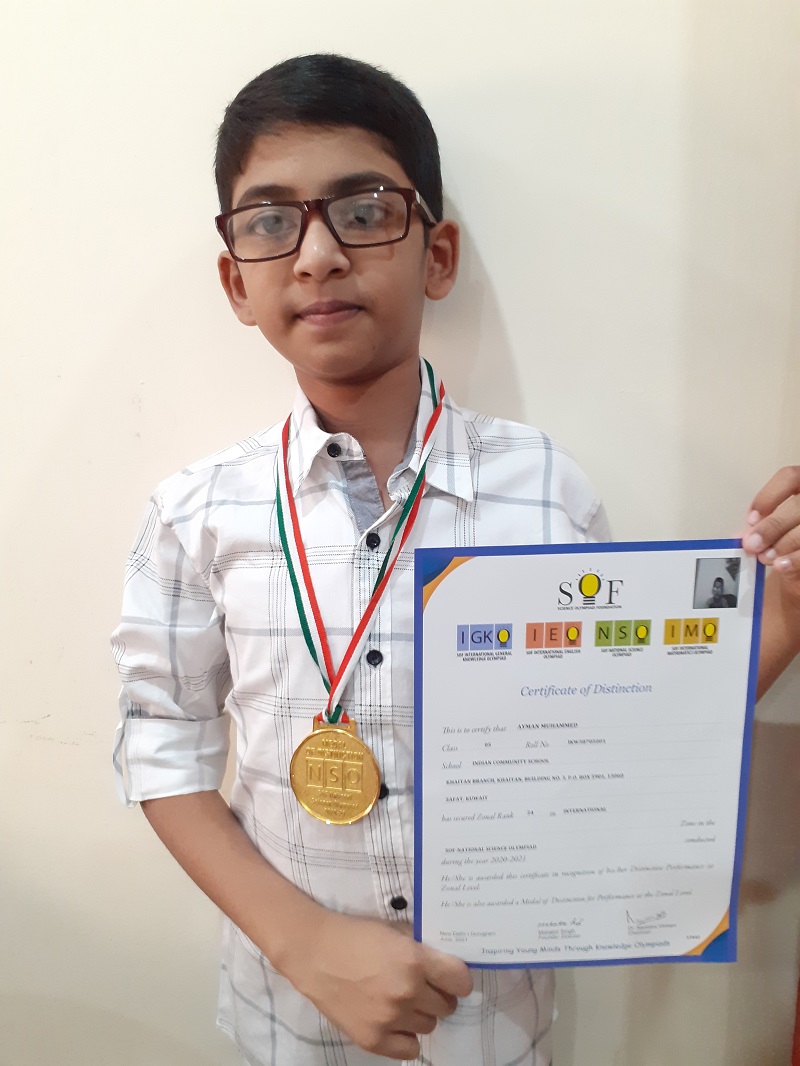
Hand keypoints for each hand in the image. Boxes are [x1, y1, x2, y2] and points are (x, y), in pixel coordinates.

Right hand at [282, 910, 472, 1059]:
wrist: (315, 953)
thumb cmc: (356, 936)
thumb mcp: (395, 932)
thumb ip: (423, 950)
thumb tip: (447, 966)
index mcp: (414, 961)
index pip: (460, 981)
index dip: (458, 979)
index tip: (450, 978)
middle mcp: (407, 992)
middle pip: (447, 1006)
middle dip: (438, 995)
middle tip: (421, 987)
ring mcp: (390, 1018)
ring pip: (429, 1026)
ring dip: (420, 1014)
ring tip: (400, 1000)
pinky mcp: (373, 1039)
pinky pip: (409, 1049)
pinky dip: (406, 1036)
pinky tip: (394, 1021)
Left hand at [743, 466, 799, 609]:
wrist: (799, 557)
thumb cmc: (787, 533)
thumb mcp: (777, 525)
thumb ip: (763, 524)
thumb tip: (742, 536)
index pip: (789, 477)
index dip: (768, 497)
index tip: (751, 518)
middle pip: (797, 505)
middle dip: (772, 526)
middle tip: (752, 544)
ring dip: (783, 544)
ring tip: (766, 557)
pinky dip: (795, 558)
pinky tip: (781, 565)